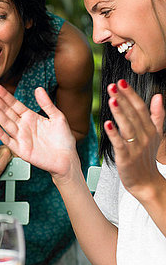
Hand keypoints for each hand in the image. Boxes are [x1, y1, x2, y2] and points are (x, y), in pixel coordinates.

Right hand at [0, 84, 78, 180]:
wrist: (67, 159)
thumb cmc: (63, 139)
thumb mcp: (58, 117)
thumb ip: (47, 104)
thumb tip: (38, 88)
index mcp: (30, 117)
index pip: (14, 104)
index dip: (4, 95)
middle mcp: (23, 126)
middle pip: (6, 111)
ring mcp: (20, 137)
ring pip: (5, 123)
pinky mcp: (20, 150)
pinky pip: (8, 141)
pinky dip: (1, 134)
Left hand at [104, 80, 163, 198]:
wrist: (146, 182)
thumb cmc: (146, 157)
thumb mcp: (156, 135)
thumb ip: (157, 115)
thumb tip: (157, 96)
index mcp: (150, 129)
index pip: (140, 108)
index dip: (131, 94)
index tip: (121, 81)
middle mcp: (145, 136)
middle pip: (133, 115)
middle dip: (123, 99)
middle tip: (113, 85)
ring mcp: (136, 147)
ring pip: (128, 127)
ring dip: (119, 113)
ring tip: (112, 100)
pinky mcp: (126, 158)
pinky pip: (120, 144)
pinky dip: (114, 134)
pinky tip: (106, 124)